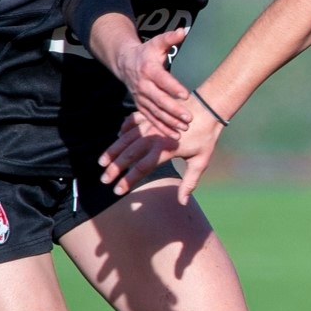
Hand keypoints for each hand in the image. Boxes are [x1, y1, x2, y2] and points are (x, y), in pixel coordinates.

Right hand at [98, 106, 222, 202]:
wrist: (208, 108)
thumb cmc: (206, 137)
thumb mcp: (201, 161)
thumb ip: (190, 182)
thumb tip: (182, 202)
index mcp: (165, 149)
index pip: (141, 168)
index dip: (128, 180)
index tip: (117, 191)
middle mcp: (154, 136)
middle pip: (129, 154)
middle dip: (114, 168)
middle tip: (104, 180)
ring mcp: (151, 124)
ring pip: (126, 138)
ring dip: (113, 150)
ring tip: (102, 163)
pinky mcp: (151, 115)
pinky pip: (132, 121)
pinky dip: (123, 129)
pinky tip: (117, 137)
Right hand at [109, 25, 192, 134]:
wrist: (125, 62)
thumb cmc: (146, 53)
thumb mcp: (157, 43)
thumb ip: (170, 38)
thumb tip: (183, 31)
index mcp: (149, 70)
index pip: (162, 80)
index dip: (173, 87)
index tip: (185, 95)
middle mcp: (143, 85)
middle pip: (159, 100)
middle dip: (173, 110)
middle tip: (189, 117)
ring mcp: (141, 97)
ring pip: (155, 112)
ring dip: (169, 122)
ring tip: (184, 128)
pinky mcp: (140, 105)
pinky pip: (150, 119)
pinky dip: (161, 128)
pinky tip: (174, 135)